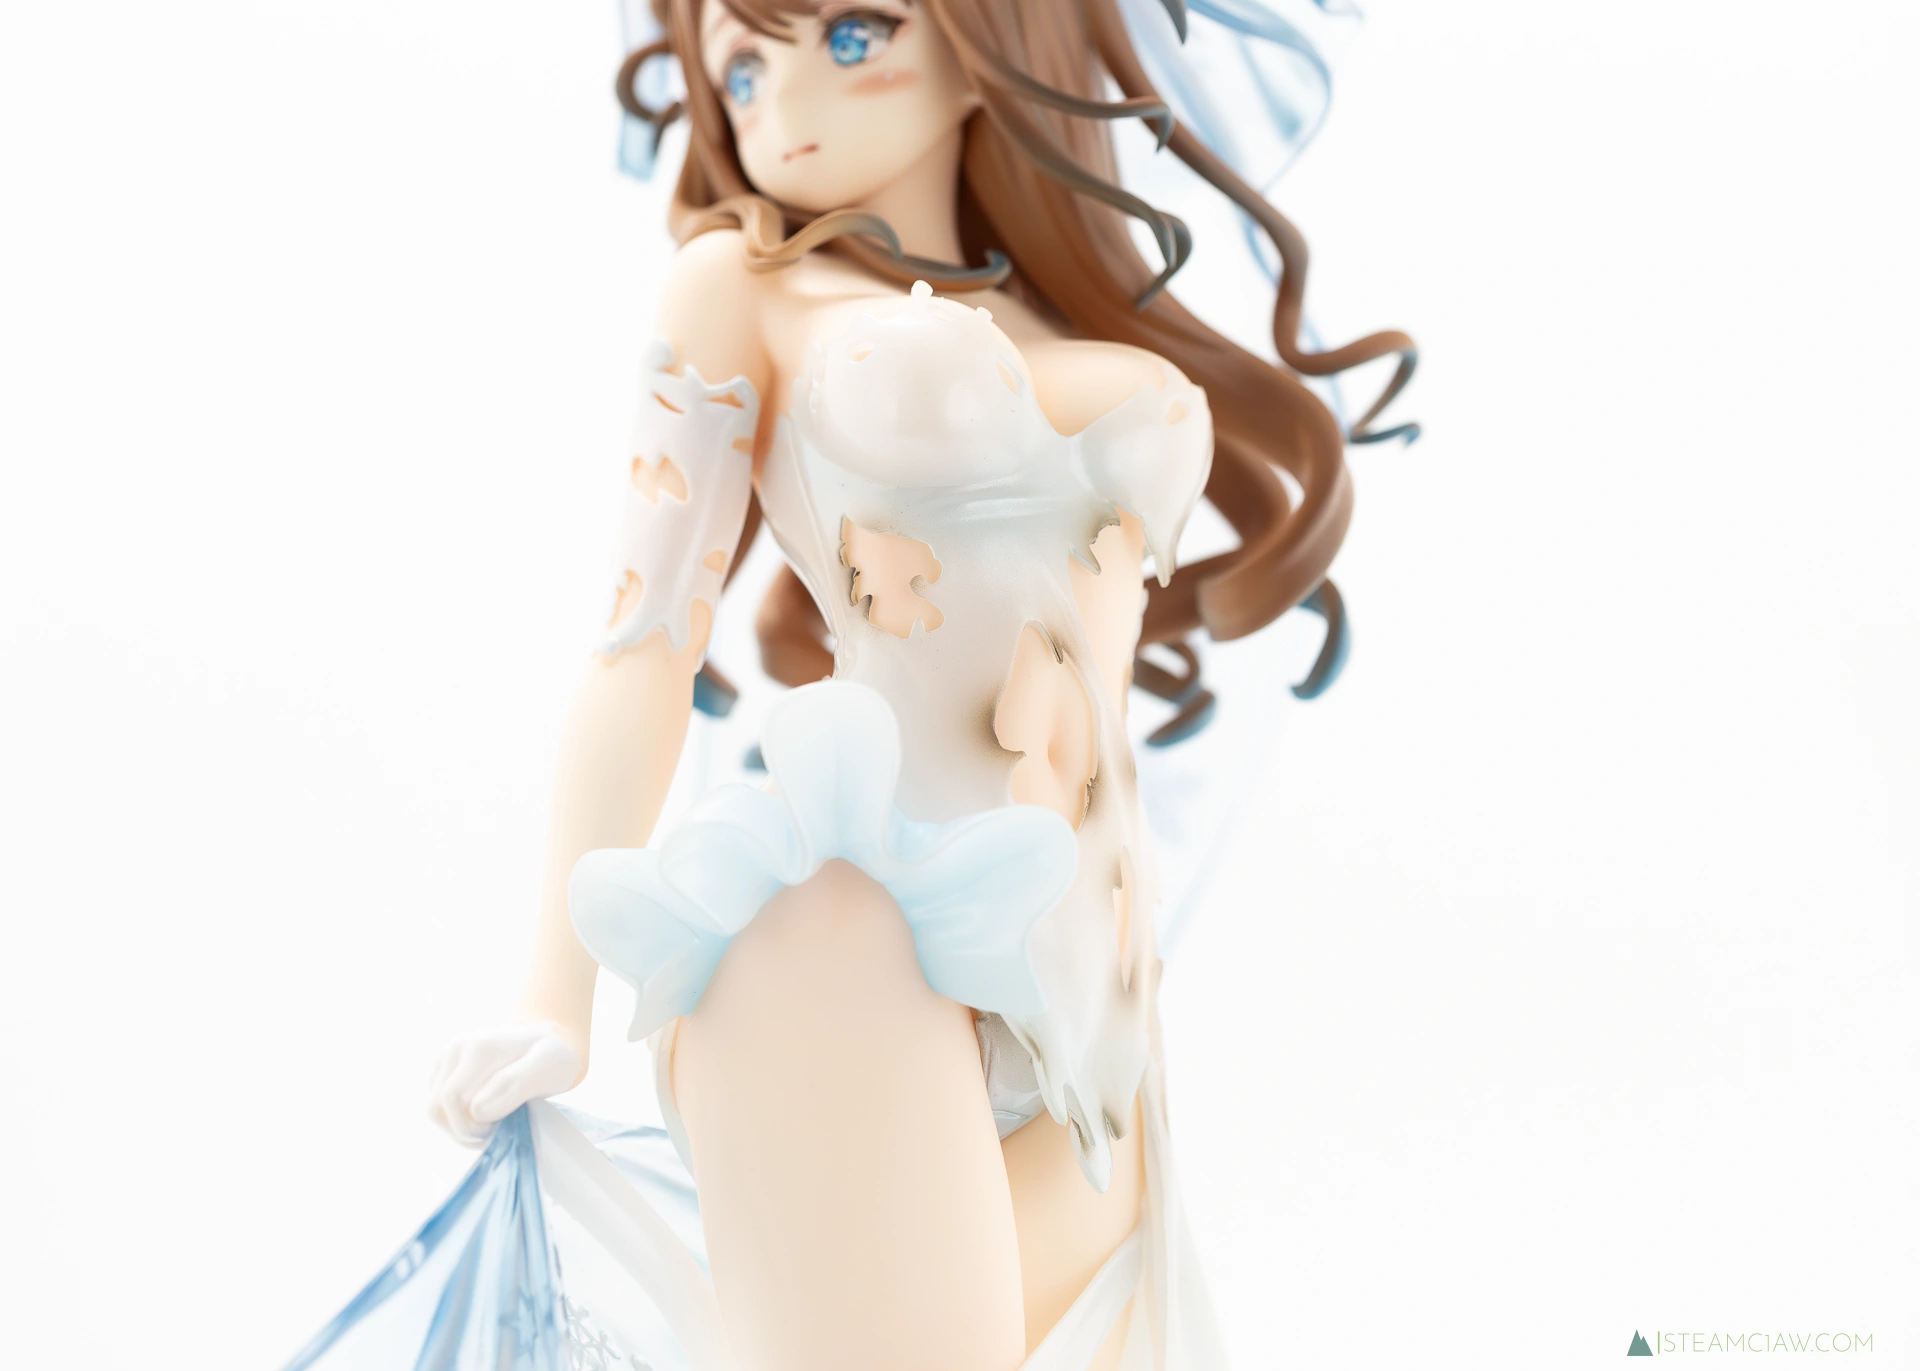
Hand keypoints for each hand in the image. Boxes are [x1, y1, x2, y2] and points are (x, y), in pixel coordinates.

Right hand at [427, 1022, 583, 1146]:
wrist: (548, 1037)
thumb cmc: (552, 1056)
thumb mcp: (549, 1066)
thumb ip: (514, 1084)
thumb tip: (478, 1110)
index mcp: (481, 1047)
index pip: (453, 1100)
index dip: (473, 1126)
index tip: (501, 1128)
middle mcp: (457, 1048)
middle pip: (437, 1108)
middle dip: (463, 1131)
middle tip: (494, 1132)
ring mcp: (447, 1056)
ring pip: (434, 1110)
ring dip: (458, 1128)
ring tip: (488, 1127)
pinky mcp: (443, 1067)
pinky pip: (437, 1106)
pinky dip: (455, 1120)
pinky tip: (481, 1118)